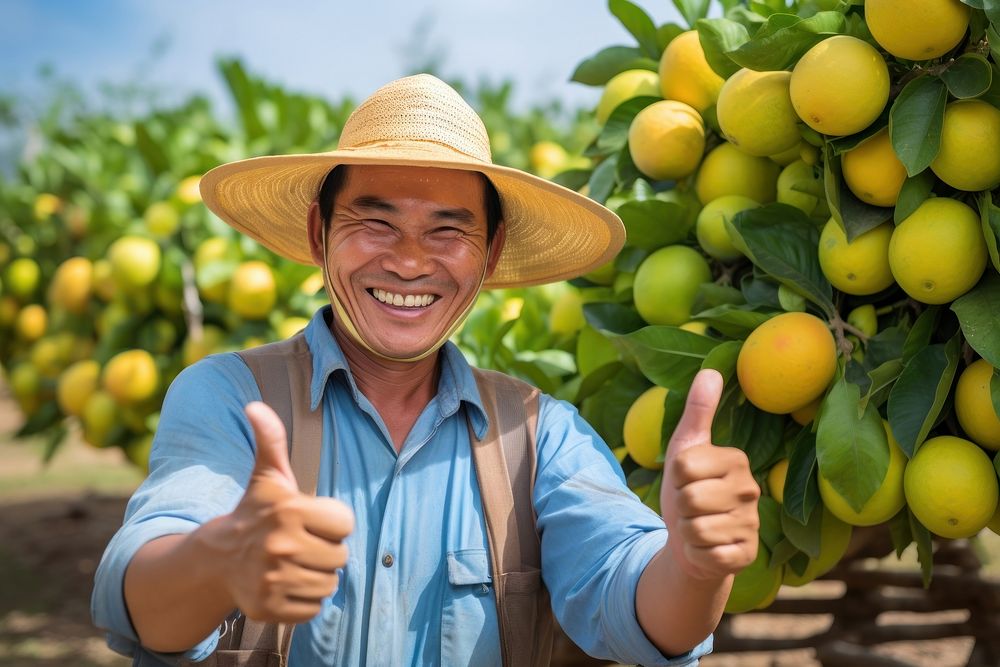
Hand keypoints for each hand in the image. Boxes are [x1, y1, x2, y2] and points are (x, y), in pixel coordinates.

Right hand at [216, 401, 354, 622]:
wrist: (218, 559)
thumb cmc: (256, 512)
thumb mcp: (268, 476)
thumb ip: (271, 439)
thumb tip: (254, 406)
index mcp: (289, 509)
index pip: (345, 523)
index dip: (332, 522)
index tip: (309, 520)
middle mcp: (281, 545)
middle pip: (341, 556)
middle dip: (326, 550)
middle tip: (301, 543)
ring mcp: (273, 579)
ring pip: (330, 584)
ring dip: (317, 575)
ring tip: (294, 563)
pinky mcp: (269, 608)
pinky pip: (314, 608)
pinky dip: (305, 600)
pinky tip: (286, 584)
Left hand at [660, 370, 759, 580]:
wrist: (691, 541)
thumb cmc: (688, 489)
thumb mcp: (685, 448)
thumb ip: (697, 412)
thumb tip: (711, 370)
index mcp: (736, 459)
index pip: (684, 465)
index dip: (675, 477)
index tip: (686, 480)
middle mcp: (751, 490)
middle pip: (689, 497)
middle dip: (680, 506)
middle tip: (691, 507)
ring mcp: (752, 524)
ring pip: (696, 528)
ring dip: (687, 531)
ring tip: (698, 525)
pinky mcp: (747, 555)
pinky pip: (708, 554)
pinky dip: (696, 553)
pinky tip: (707, 548)